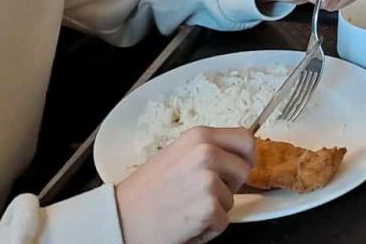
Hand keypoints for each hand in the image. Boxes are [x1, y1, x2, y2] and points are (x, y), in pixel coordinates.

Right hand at [114, 126, 254, 243]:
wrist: (120, 219)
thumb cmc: (144, 192)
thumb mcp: (175, 155)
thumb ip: (205, 151)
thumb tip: (233, 156)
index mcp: (199, 136)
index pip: (246, 139)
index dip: (246, 156)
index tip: (238, 167)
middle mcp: (207, 153)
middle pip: (244, 169)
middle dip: (230, 186)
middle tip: (202, 194)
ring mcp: (210, 180)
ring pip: (233, 199)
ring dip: (215, 209)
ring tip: (187, 208)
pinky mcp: (210, 208)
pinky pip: (223, 222)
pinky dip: (208, 229)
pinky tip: (186, 223)